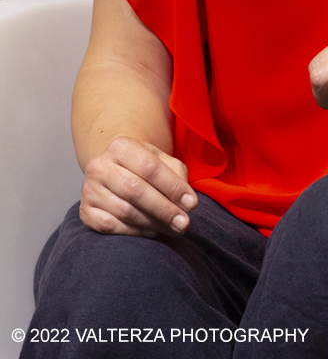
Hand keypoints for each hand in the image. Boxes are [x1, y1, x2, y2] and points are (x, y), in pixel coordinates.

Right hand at [79, 136, 197, 236]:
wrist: (115, 171)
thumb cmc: (144, 167)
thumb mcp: (163, 161)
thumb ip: (177, 176)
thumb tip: (187, 203)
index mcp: (121, 146)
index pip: (150, 168)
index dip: (173, 188)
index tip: (192, 204)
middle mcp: (99, 166)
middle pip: (136, 190)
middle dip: (164, 210)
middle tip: (184, 224)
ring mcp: (89, 190)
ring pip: (124, 211)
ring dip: (153, 224)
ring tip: (172, 228)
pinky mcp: (84, 212)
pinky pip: (111, 226)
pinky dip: (134, 233)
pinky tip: (151, 232)